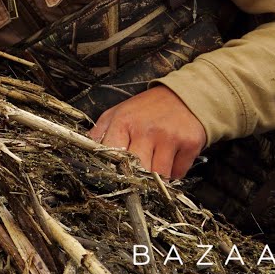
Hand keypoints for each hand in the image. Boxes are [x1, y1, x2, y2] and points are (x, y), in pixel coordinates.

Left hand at [88, 85, 205, 178]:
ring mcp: (169, 138)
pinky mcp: (190, 144)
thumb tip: (85, 152)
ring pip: (158, 176)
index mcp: (123, 122)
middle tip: (137, 176)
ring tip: (154, 163)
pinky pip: (179, 173)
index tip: (116, 175)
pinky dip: (174, 173)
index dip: (113, 169)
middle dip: (136, 177)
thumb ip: (100, 132)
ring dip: (156, 178)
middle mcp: (146, 130)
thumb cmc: (147, 108)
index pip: (111, 155)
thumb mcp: (118, 113)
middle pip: (136, 171)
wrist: (184, 96)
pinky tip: (171, 159)